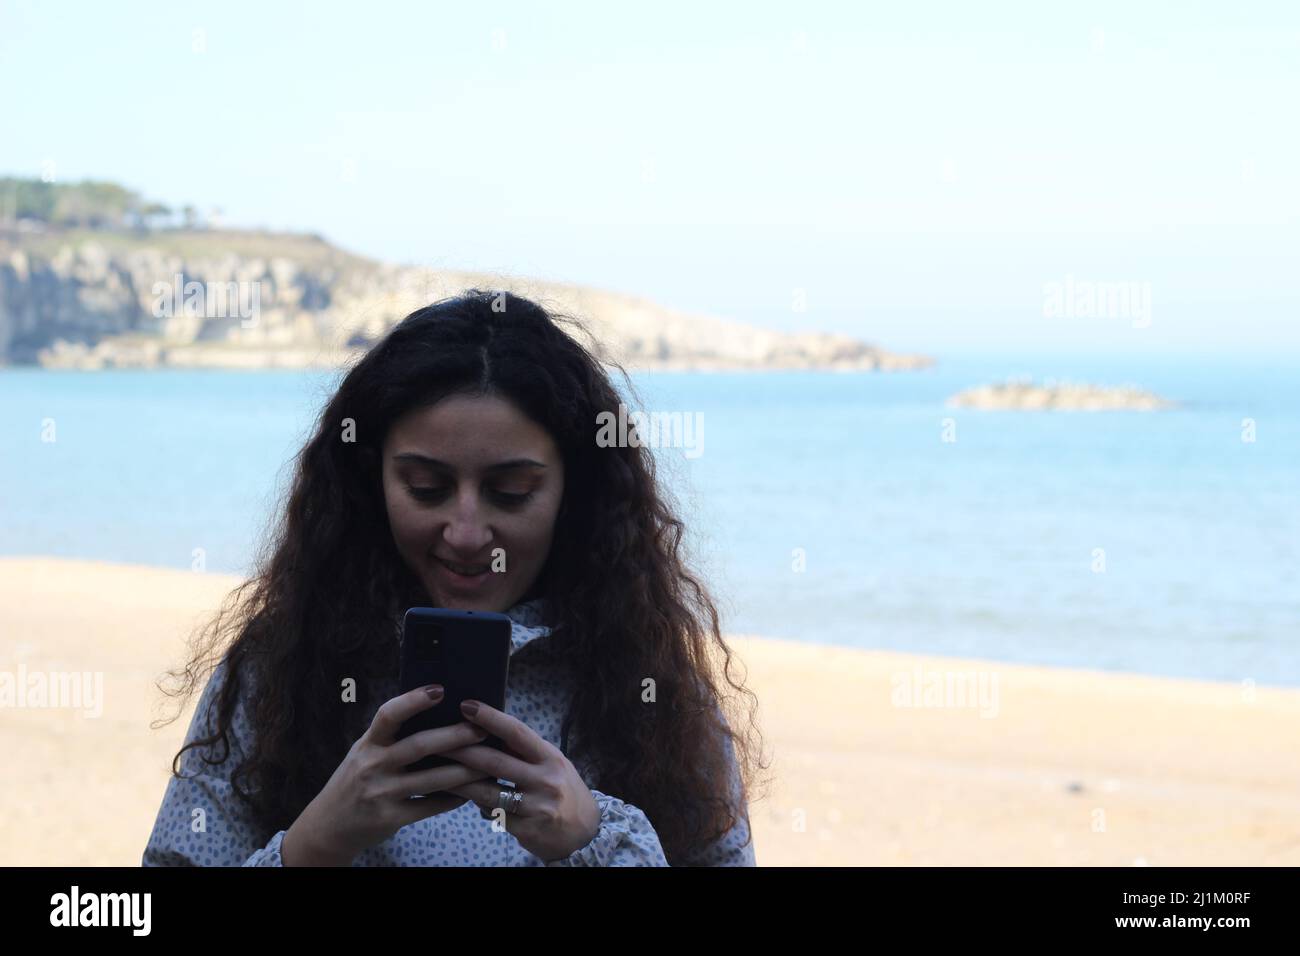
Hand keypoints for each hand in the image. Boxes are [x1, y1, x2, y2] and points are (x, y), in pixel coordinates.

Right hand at [282, 686, 496, 865]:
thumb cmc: (354, 781)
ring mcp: (381, 793)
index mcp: (368, 744)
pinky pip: (429, 806)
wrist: (328, 826)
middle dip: (454, 736)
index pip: (388, 715)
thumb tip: (433, 712)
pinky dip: (452, 799)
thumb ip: (390, 736)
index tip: (440, 689)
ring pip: (432, 779)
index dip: (413, 700)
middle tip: (481, 729)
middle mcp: (372, 766)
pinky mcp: (390, 818)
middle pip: (419, 746)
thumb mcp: (363, 752)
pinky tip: (470, 791)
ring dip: (464, 771)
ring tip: (488, 763)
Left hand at [440, 699, 601, 862]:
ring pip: (488, 792)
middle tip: (438, 740)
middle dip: (463, 750)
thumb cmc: (563, 790)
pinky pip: (494, 814)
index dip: (490, 718)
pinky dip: (479, 806)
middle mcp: (545, 779)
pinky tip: (466, 799)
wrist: (586, 832)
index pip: (517, 732)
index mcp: (550, 757)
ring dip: (459, 782)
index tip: (467, 706)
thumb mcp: (552, 764)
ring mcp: (536, 806)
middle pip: (496, 762)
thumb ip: (524, 752)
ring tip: (437, 773)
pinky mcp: (526, 829)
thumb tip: (489, 730)